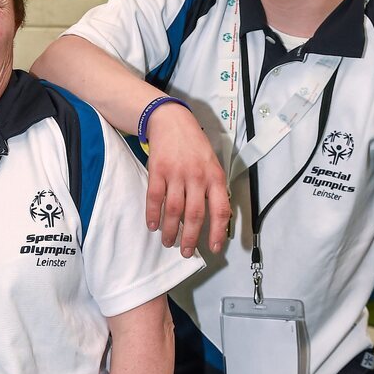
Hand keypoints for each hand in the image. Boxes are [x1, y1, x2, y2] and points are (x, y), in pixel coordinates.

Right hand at [145, 104, 230, 256]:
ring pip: (174, 210)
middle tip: (187, 252)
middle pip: (194, 215)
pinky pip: (155, 198)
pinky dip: (153, 215)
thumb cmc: (194, 145)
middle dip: (191, 238)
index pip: (220, 210)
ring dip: (171, 230)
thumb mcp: (212, 164)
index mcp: (215, 177)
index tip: (214, 248)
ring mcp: (176, 174)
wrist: (172, 121)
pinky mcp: (158, 171)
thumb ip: (214, 188)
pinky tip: (153, 225)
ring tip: (169, 242)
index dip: (218, 232)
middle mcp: (197, 176)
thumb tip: (216, 217)